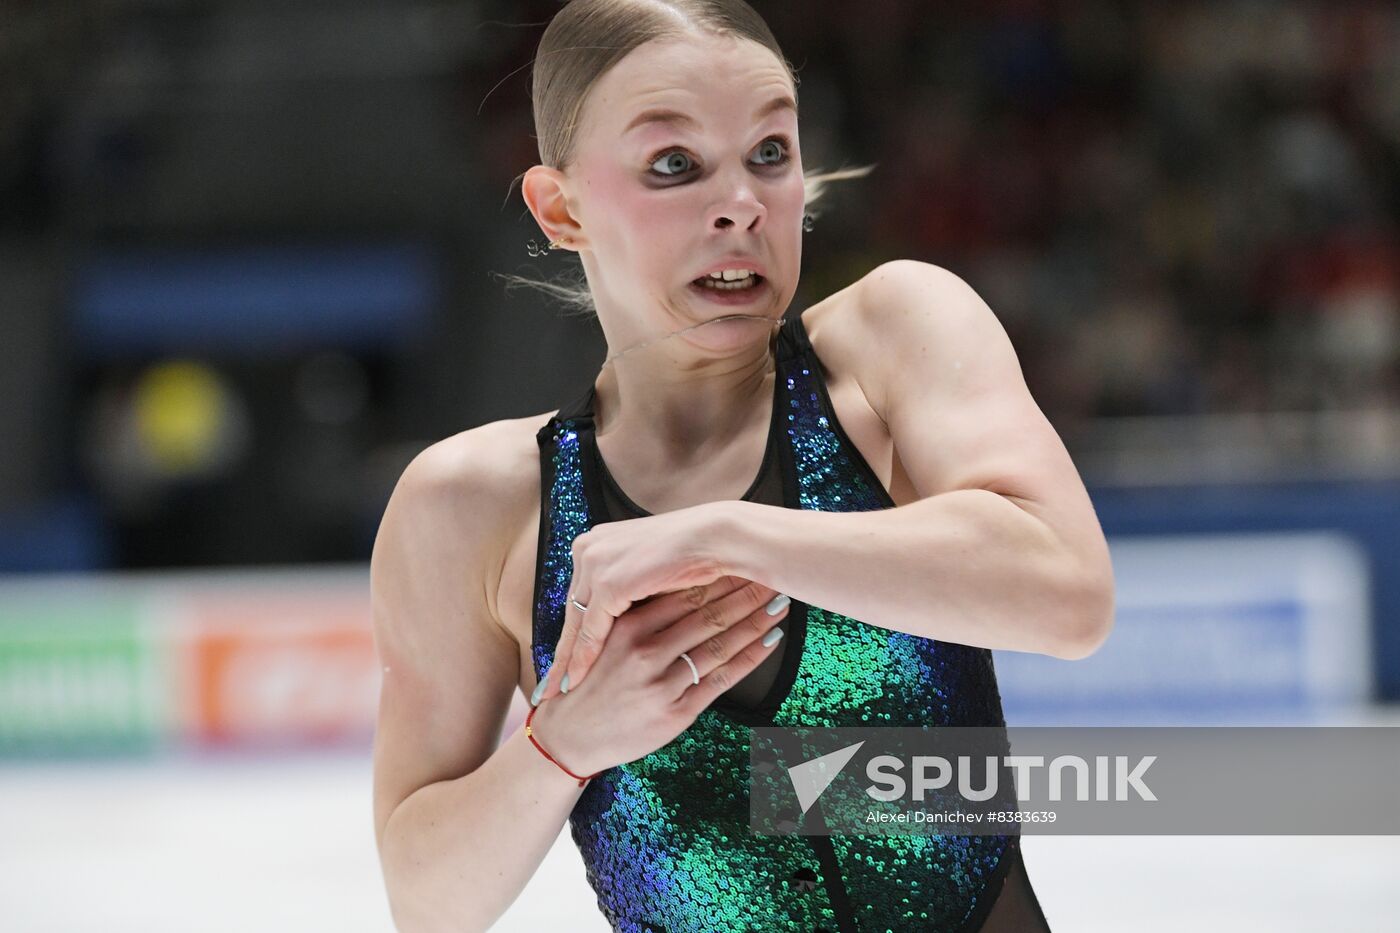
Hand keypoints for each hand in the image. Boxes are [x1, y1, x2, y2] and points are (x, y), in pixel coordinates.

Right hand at [528, 575, 790, 775]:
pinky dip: (749, 657)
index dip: (716, 574)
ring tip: (779, 601)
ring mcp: (661, 681)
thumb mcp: (602, 638)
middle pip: (705, 613)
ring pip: (718, 642)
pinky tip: (770, 641)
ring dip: (754, 620)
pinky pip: (720, 679)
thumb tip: (670, 580)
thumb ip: (631, 609)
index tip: (741, 558)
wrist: (568, 736)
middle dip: (742, 591)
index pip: (681, 592)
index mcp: (624, 626)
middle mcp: (644, 651)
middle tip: (770, 572)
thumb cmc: (588, 682)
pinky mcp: (675, 711)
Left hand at [535, 503, 737, 703]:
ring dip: (566, 659)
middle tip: (549, 681)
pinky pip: (590, 630)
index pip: (580, 595)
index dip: (573, 630)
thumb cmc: (695, 554)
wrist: (719, 537)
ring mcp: (596, 563)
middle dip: (563, 649)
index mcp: (597, 540)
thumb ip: (631, 588)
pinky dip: (582, 659)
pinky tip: (574, 681)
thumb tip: (624, 616)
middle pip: (572, 610)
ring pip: (575, 623)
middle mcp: (588, 548)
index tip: (562, 657)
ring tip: (557, 688)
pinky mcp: (609, 583)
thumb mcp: (651, 571)